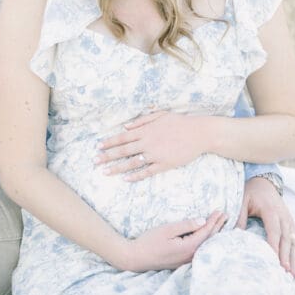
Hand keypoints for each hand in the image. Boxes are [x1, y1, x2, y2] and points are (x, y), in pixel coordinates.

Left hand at [95, 110, 211, 179]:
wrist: (199, 133)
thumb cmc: (180, 123)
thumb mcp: (160, 115)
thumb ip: (142, 121)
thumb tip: (126, 126)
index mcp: (145, 130)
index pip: (122, 137)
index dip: (109, 142)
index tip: (98, 147)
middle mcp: (148, 142)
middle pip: (123, 150)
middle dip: (107, 156)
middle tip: (95, 162)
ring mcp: (156, 154)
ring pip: (132, 162)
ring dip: (117, 168)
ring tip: (105, 172)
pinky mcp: (164, 164)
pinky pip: (147, 171)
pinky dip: (136, 176)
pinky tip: (126, 179)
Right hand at [121, 211, 226, 272]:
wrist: (136, 258)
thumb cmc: (149, 241)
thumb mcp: (167, 229)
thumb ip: (186, 225)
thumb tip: (202, 221)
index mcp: (188, 247)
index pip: (206, 232)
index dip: (214, 221)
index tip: (220, 210)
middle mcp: (190, 256)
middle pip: (209, 240)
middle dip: (218, 226)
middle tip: (225, 215)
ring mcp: (187, 260)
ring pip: (205, 246)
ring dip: (214, 234)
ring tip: (221, 225)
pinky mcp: (182, 261)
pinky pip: (199, 250)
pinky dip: (206, 241)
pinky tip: (208, 237)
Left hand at [236, 176, 294, 276]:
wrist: (264, 182)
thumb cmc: (251, 192)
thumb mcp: (242, 200)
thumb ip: (239, 217)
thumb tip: (234, 235)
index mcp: (271, 211)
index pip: (274, 232)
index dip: (274, 247)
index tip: (274, 260)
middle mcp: (283, 216)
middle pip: (286, 239)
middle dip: (286, 256)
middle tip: (285, 272)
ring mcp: (289, 220)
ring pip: (293, 241)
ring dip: (294, 258)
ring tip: (292, 274)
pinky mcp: (291, 224)